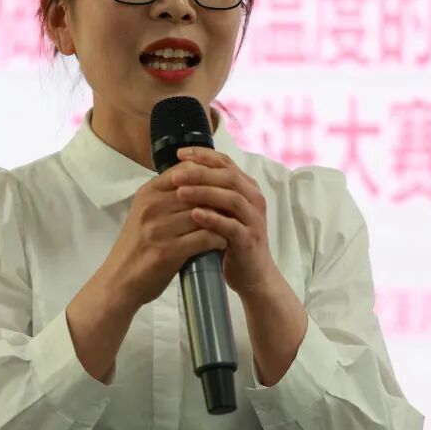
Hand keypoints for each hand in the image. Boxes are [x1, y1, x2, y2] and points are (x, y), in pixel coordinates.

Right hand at [96, 164, 228, 310]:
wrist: (119, 281)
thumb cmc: (137, 247)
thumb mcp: (146, 213)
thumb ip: (168, 197)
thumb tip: (201, 181)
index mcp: (148, 193)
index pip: (185, 170)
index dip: (209, 175)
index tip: (225, 184)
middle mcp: (152, 206)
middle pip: (198, 190)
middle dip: (220, 198)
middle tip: (237, 204)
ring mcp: (158, 229)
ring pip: (204, 213)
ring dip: (223, 219)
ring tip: (234, 223)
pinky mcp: (166, 251)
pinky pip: (203, 238)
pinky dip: (218, 239)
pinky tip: (224, 242)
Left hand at [173, 146, 277, 297]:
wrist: (253, 275)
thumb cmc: (232, 241)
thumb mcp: (222, 212)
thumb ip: (210, 193)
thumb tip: (179, 172)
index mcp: (247, 188)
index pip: (226, 163)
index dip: (203, 156)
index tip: (180, 154)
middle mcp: (254, 199)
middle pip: (228, 176)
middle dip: (200, 172)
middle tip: (176, 175)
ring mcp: (253, 219)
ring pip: (230, 198)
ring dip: (204, 192)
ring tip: (180, 192)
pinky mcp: (249, 239)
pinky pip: (231, 225)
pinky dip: (212, 218)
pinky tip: (194, 215)